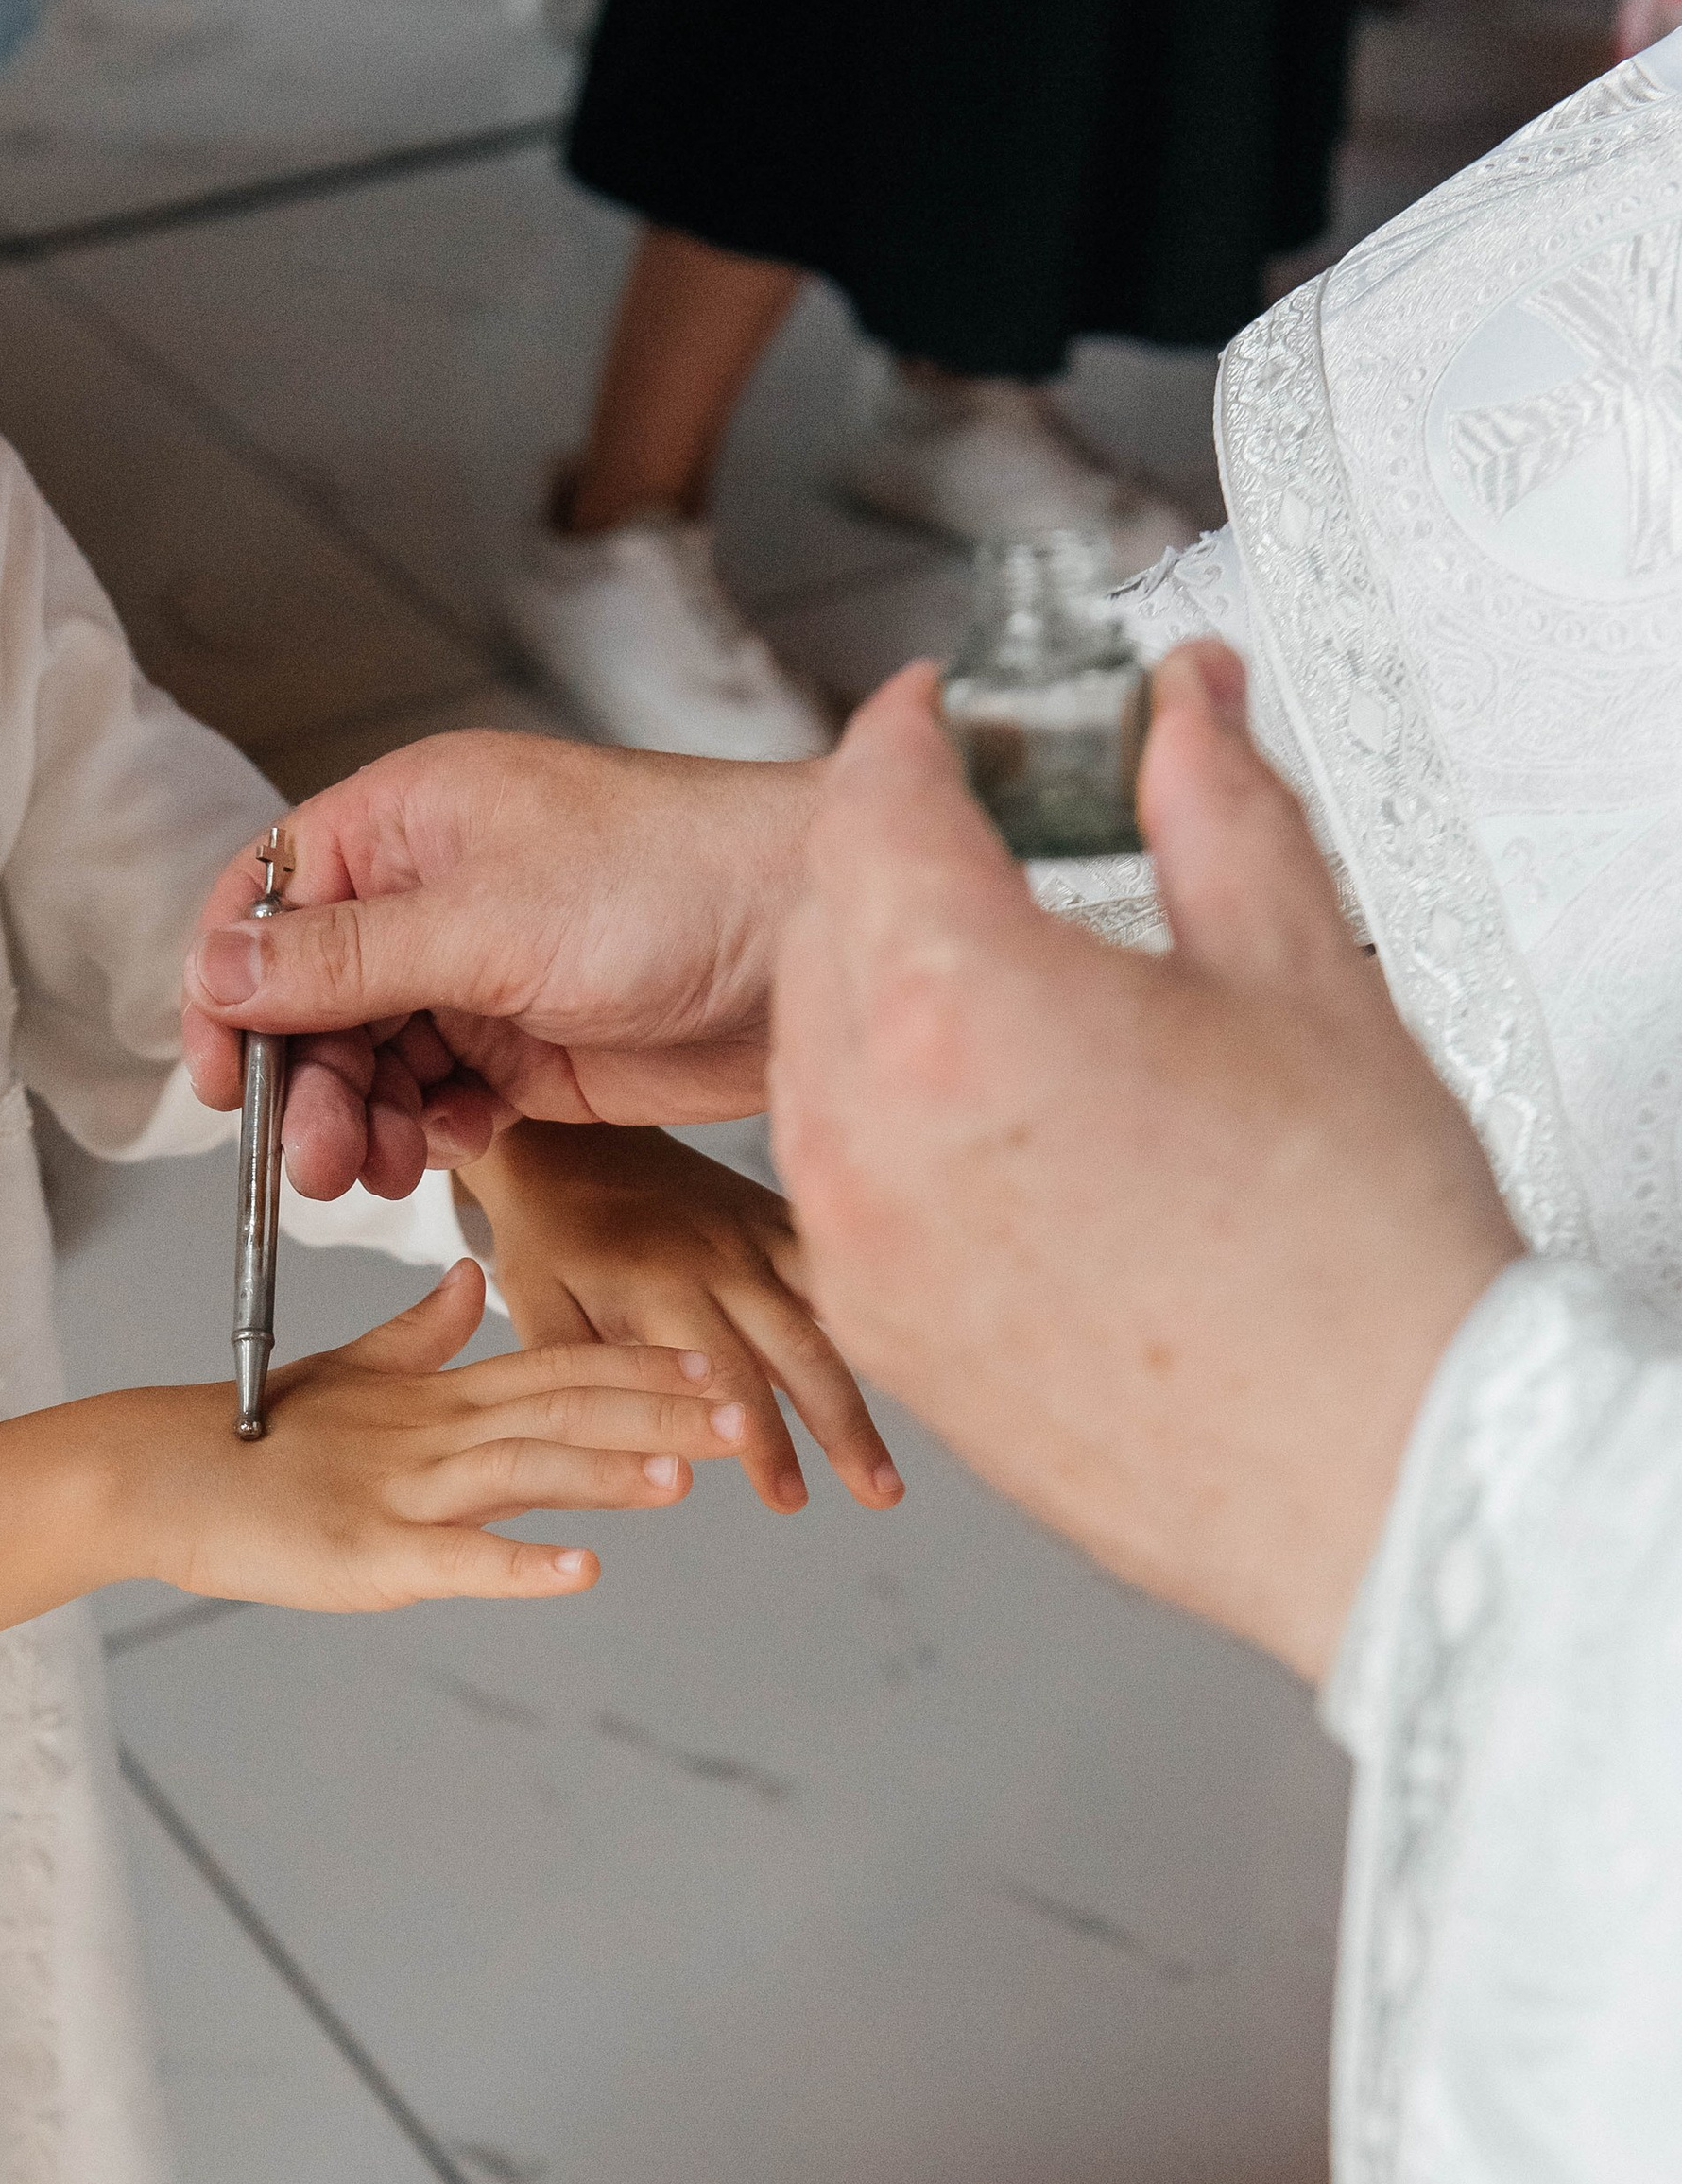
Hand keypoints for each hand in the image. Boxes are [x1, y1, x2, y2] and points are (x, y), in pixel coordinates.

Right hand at [0, 1260, 748, 1663]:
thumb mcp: (346, 1374)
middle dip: (655, 1413)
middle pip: (559, 1410)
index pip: (554, 1364)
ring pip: (519, 1471)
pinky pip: (453, 1561)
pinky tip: (583, 1573)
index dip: (638, 1364)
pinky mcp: (364, 1556)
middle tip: (742, 1413)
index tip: (716, 1361)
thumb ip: (418, 1336)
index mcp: (431, 1394)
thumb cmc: (249, 1433)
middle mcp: (428, 1434)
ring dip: (605, 1473)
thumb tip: (475, 1281)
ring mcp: (398, 1493)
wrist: (152, 1473)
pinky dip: (518, 1566)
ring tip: (686, 1477)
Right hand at [181, 732, 816, 1197]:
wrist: (817, 936)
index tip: (224, 1084)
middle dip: (305, 1085)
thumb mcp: (487, 920)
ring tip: (382, 1168)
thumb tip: (218, 971)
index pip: (268, 901)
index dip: (230, 991)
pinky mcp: (532, 1046)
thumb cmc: (678, 880)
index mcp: (407, 823)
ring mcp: (483, 973)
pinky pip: (442, 1098)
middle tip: (318, 1164)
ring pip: (373, 1061)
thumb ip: (347, 959)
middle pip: (313, 1001)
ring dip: (362, 1121)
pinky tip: (457, 1144)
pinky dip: (433, 1131)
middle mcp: (434, 895)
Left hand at [462, 1122, 901, 1513]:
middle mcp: (724, 1262)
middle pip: (802, 1354)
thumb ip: (579, 1373)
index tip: (788, 1499)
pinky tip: (922, 1345)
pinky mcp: (775, 1216)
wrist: (566, 1137)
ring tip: (904, 1430)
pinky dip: (874, 1301)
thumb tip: (615, 1447)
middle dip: (844, 1428)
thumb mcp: (536, 1304)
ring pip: (832, 1313)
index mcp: (663, 1289)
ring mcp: (758, 1235)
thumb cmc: (546, 1237)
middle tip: (879, 1495)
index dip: (761, 1442)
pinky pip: (835, 1263)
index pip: (727, 1380)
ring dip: (876, 1376)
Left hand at [770, 644, 1521, 1680]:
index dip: (906, 734)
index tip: (931, 714)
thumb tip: (1184, 716)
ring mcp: (862, 1244)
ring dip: (875, 993)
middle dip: (888, 855)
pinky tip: (983, 1121)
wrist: (1370, 1468)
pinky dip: (884, 1121)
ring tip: (987, 979)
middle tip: (971, 826)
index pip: (874, 805)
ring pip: (813, 1059)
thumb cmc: (1349, 1262)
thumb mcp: (1294, 969)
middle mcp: (872, 1130)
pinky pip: (838, 1182)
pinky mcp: (883, 1331)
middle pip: (823, 926)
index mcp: (958, 1006)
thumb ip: (1213, 805)